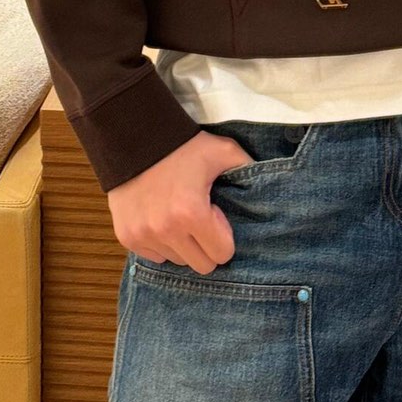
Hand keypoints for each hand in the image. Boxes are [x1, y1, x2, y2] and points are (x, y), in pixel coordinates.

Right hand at [107, 129, 255, 273]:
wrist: (134, 135)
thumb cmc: (183, 146)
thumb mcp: (222, 151)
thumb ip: (249, 169)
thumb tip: (275, 185)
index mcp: (191, 213)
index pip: (222, 255)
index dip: (223, 234)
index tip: (215, 213)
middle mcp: (165, 230)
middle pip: (201, 265)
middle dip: (205, 245)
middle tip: (199, 218)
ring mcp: (143, 235)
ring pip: (176, 261)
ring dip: (182, 244)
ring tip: (177, 214)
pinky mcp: (127, 236)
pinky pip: (154, 256)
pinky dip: (160, 242)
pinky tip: (159, 217)